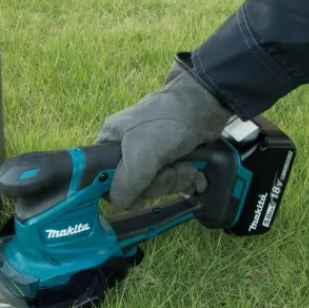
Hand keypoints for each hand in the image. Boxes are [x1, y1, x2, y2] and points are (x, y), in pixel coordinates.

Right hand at [96, 60, 232, 209]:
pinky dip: (188, 179)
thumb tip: (121, 203)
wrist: (205, 104)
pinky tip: (195, 170)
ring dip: (177, 180)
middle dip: (158, 184)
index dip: (118, 191)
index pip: (103, 179)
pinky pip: (176, 182)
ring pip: (159, 187)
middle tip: (168, 170)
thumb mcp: (140, 154)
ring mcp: (153, 157)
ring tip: (185, 164)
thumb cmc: (168, 121)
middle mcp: (129, 151)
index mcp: (111, 144)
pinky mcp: (174, 160)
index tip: (136, 196)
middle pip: (136, 189)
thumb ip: (126, 184)